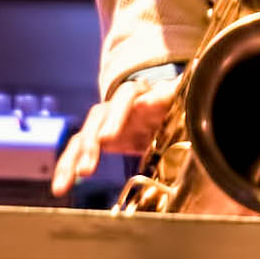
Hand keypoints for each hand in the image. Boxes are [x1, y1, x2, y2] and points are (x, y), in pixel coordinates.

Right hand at [49, 75, 177, 196]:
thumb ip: (184, 93)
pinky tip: (59, 187)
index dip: (118, 115)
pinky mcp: (96, 139)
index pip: (128, 97)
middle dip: (91, 142)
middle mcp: (118, 106)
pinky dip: (67, 168)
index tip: (109, 137)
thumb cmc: (171, 104)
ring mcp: (105, 122)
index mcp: (142, 95)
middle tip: (86, 169)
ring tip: (65, 183)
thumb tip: (199, 71)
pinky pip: (76, 152)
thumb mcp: (180, 99)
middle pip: (100, 117)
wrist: (158, 106)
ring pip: (83, 135)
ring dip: (73, 159)